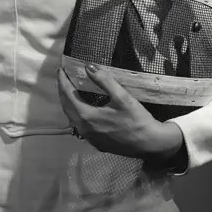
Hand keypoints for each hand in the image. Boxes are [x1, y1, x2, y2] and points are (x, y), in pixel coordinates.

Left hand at [57, 64, 183, 163]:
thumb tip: (88, 66)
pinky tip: (81, 106)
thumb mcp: (122, 97)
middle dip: (63, 91)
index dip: (63, 81)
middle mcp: (84, 129)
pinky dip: (76, 112)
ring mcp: (90, 138)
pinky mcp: (97, 142)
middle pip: (67, 107)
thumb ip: (104, 80)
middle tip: (62, 76)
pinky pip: (80, 125)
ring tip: (69, 88)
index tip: (60, 69)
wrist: (150, 144)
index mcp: (87, 117)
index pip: (68, 96)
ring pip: (72, 117)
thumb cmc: (136, 119)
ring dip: (68, 102)